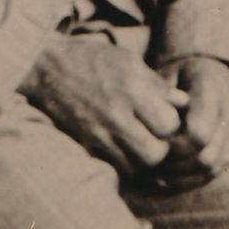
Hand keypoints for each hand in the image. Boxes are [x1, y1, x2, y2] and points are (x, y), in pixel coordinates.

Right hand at [25, 33, 183, 173]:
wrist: (46, 69)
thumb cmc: (93, 61)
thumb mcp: (130, 62)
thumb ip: (157, 86)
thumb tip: (183, 104)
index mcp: (130, 90)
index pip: (168, 125)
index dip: (171, 123)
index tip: (162, 115)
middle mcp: (114, 115)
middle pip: (154, 154)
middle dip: (159, 147)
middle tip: (152, 134)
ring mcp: (96, 134)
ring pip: (134, 167)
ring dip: (141, 158)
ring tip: (136, 140)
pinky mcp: (83, 146)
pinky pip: (112, 167)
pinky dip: (121, 161)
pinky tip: (119, 145)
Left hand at [156, 55, 228, 183]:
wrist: (216, 72)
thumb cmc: (182, 73)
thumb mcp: (168, 73)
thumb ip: (160, 96)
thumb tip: (148, 124)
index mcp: (211, 86)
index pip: (198, 132)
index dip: (173, 144)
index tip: (153, 141)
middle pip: (206, 156)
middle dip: (176, 164)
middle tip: (152, 161)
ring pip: (211, 167)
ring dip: (182, 175)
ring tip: (156, 171)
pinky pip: (215, 170)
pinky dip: (190, 178)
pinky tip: (168, 176)